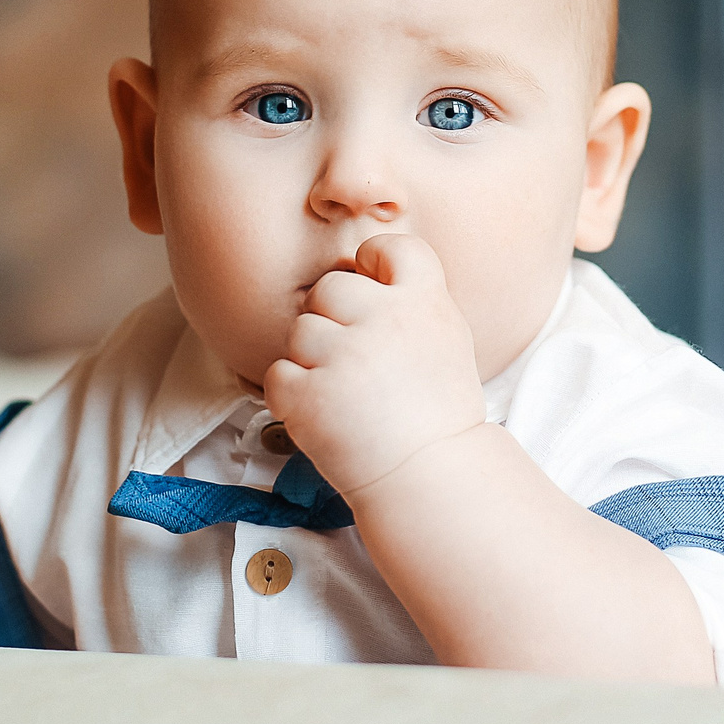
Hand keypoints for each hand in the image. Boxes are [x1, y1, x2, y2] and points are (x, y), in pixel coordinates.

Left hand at [265, 233, 486, 495]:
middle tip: (355, 361)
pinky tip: (323, 414)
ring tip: (344, 394)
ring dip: (311, 359)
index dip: (372, 259)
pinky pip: (278, 374)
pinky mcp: (309, 395)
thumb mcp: (445, 339)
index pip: (389, 246)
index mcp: (423, 301)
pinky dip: (292, 395)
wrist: (430, 477)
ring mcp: (344, 356)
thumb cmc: (438, 413)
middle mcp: (384, 319)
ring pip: (300, 330)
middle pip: (329, 287)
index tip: (370, 282)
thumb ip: (410, 302)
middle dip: (332, 318)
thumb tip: (366, 271)